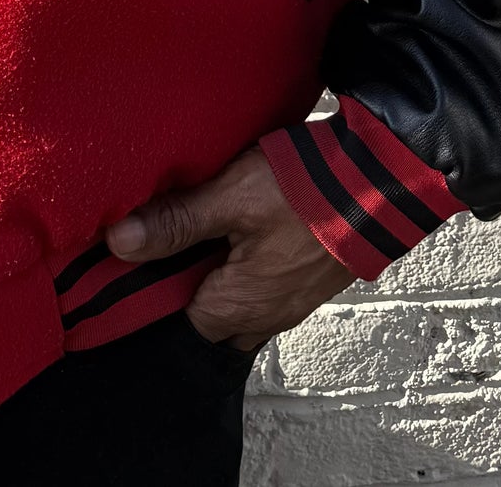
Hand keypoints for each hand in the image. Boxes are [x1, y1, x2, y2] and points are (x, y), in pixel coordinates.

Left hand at [105, 145, 352, 350]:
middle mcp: (263, 316)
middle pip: (203, 310)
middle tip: (163, 234)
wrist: (382, 181)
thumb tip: (117, 243)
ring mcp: (289, 300)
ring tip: (199, 225)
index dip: (147, 288)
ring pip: (234, 295)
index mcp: (237, 309)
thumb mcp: (231, 198)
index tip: (128, 256)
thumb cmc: (307, 192)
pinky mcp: (306, 278)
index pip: (172, 318)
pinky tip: (238, 225)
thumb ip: (176, 222)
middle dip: (182, 279)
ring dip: (215, 267)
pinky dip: (243, 260)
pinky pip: (261, 281)